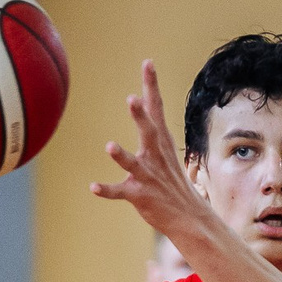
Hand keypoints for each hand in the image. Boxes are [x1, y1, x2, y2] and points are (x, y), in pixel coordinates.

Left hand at [87, 61, 220, 243]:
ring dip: (121, 155)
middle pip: (148, 132)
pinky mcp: (139, 195)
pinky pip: (120, 192)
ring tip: (109, 146)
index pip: (156, 109)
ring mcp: (147, 176)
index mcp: (160, 143)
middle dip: (140, 116)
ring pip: (132, 163)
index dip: (151, 86)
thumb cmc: (172, 182)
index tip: (147, 63)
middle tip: (132, 98)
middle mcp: (154, 156)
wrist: (188, 217)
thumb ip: (152, 125)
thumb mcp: (165, 151)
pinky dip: (107, 190)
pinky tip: (93, 187)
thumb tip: (145, 99)